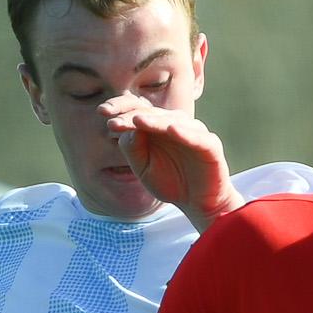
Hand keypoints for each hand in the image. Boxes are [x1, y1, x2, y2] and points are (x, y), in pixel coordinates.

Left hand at [98, 99, 241, 229]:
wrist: (198, 204)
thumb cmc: (171, 183)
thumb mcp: (143, 168)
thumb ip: (132, 148)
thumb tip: (127, 128)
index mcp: (157, 127)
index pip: (137, 109)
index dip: (120, 108)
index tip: (102, 113)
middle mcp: (175, 124)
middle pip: (152, 113)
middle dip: (131, 115)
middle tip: (114, 122)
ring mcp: (194, 133)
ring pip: (172, 121)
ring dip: (155, 121)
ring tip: (137, 121)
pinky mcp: (210, 146)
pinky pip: (197, 137)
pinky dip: (185, 133)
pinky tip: (171, 130)